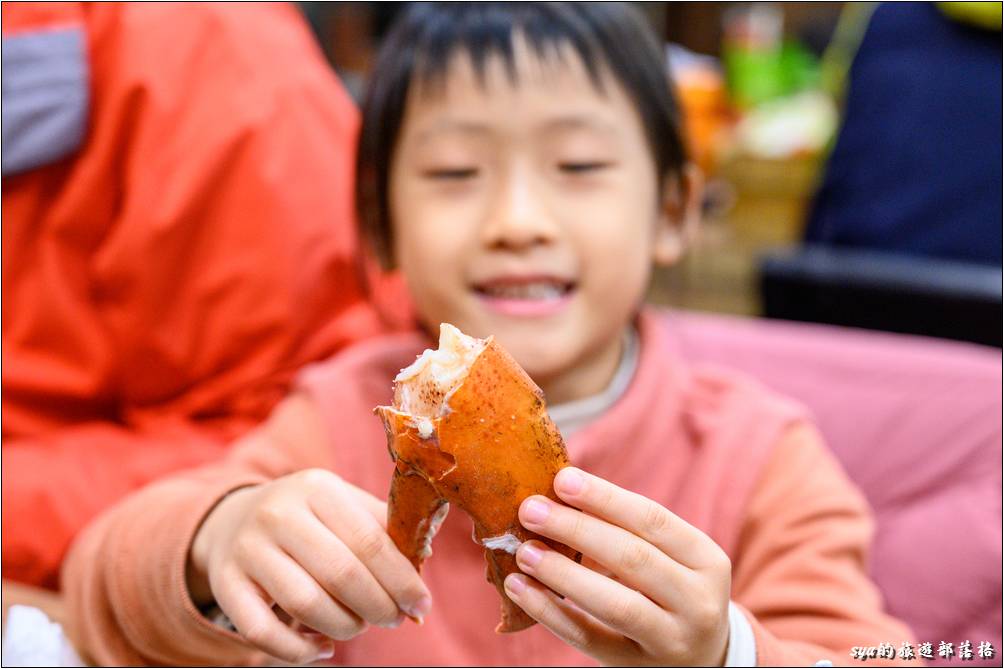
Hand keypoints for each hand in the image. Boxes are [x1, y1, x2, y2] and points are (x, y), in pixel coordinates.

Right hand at [187, 469, 431, 663]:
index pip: (370, 541)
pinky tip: (323, 648)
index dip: (401, 580)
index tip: (421, 605)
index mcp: (318, 489)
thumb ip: (384, 528)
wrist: (235, 518)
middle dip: (378, 606)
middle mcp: (279, 514)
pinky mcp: (226, 583)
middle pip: (341, 574)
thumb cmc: (310, 517)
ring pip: (306, 604)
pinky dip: (299, 651)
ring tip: (358, 625)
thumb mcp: (344, 505)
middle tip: (393, 619)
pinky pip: (262, 632)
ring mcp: (248, 549)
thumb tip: (424, 560)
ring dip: (344, 627)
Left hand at [504, 467, 730, 665]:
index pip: (653, 520)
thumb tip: (556, 494)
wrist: (702, 656)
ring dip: (563, 573)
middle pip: (633, 558)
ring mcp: (671, 639)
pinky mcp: (638, 667)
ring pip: (615, 604)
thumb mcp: (669, 557)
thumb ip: (624, 529)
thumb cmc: (670, 589)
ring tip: (524, 551)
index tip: (562, 479)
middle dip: (577, 530)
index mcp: (706, 560)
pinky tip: (521, 589)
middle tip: (531, 510)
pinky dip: (550, 613)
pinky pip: (589, 639)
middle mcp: (698, 601)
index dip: (605, 498)